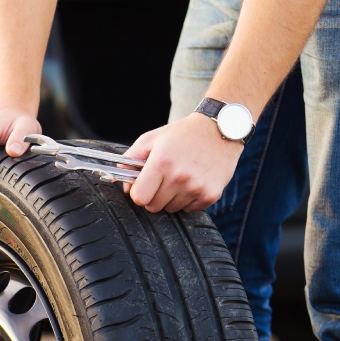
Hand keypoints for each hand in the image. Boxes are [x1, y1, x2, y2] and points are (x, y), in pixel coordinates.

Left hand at [122, 112, 244, 213]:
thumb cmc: (182, 135)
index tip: (143, 185)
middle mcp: (179, 177)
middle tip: (163, 179)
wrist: (219, 130)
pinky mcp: (210, 195)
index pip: (139, 198)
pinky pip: (189, 210)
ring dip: (172, 198)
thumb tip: (120, 184)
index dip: (138, 193)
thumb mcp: (151, 139)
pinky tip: (193, 182)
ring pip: (171, 209)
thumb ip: (129, 160)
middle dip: (154, 196)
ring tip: (180, 177)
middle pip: (153, 207)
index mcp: (161, 162)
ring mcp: (196, 188)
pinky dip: (189, 200)